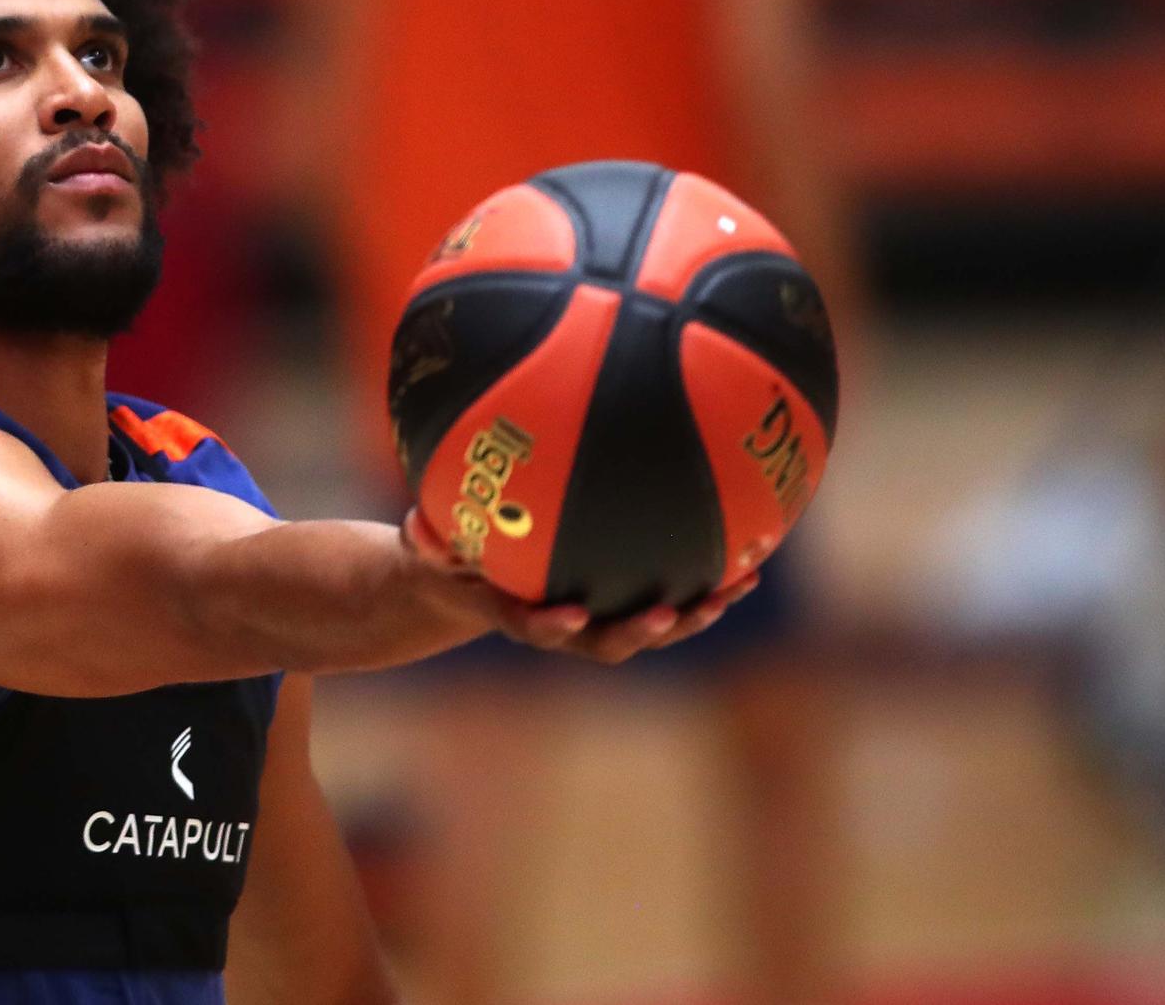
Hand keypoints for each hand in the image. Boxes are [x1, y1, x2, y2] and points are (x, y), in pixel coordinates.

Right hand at [400, 507, 759, 664]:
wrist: (471, 587)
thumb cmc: (447, 562)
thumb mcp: (426, 552)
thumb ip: (425, 543)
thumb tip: (413, 523)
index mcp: (517, 615)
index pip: (534, 628)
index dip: (554, 626)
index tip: (570, 613)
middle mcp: (565, 626)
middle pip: (609, 642)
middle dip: (642, 631)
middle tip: (668, 613)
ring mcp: (600, 618)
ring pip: (653, 624)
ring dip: (697, 611)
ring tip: (739, 586)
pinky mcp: (624, 602)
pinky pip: (669, 596)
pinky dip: (707, 583)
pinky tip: (751, 554)